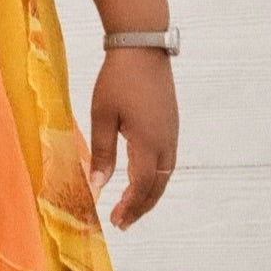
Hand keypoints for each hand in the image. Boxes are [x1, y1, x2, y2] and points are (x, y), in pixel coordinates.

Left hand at [86, 49, 178, 228]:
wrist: (143, 47)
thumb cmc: (117, 79)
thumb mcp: (102, 116)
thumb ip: (102, 152)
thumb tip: (98, 185)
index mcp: (148, 142)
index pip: (141, 186)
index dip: (129, 206)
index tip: (115, 221)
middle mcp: (166, 141)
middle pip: (157, 186)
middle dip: (141, 207)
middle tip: (123, 223)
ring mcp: (172, 133)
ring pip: (165, 175)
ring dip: (149, 195)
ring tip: (132, 208)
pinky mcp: (171, 124)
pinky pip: (167, 161)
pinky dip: (155, 178)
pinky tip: (142, 181)